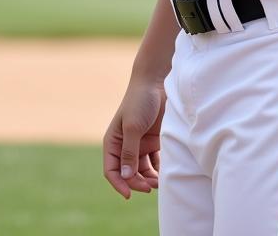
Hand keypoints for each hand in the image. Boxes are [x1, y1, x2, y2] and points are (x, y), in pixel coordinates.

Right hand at [103, 78, 164, 198]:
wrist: (156, 83)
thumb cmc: (140, 101)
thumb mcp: (133, 127)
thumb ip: (130, 152)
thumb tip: (126, 177)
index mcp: (113, 141)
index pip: (111, 170)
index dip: (118, 184)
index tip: (129, 194)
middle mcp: (125, 145)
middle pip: (127, 174)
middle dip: (137, 183)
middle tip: (150, 188)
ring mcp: (140, 144)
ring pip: (142, 171)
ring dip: (149, 180)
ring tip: (159, 183)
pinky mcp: (153, 142)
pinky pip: (155, 164)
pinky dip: (159, 171)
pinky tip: (165, 174)